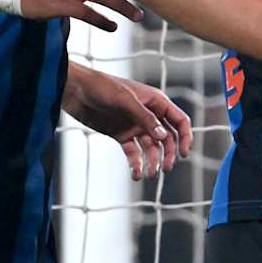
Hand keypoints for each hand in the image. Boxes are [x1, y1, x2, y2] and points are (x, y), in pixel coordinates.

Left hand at [66, 68, 192, 181]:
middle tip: (166, 168)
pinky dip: (136, 163)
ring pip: (151, 148)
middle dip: (169, 154)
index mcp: (156, 102)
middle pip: (167, 138)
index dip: (185, 137)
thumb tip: (163, 136)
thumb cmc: (102, 87)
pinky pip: (133, 152)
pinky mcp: (121, 135)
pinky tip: (135, 174)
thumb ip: (145, 118)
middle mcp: (149, 115)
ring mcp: (135, 126)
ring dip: (153, 161)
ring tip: (149, 175)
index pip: (179, 121)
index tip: (184, 154)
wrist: (76, 90)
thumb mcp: (125, 101)